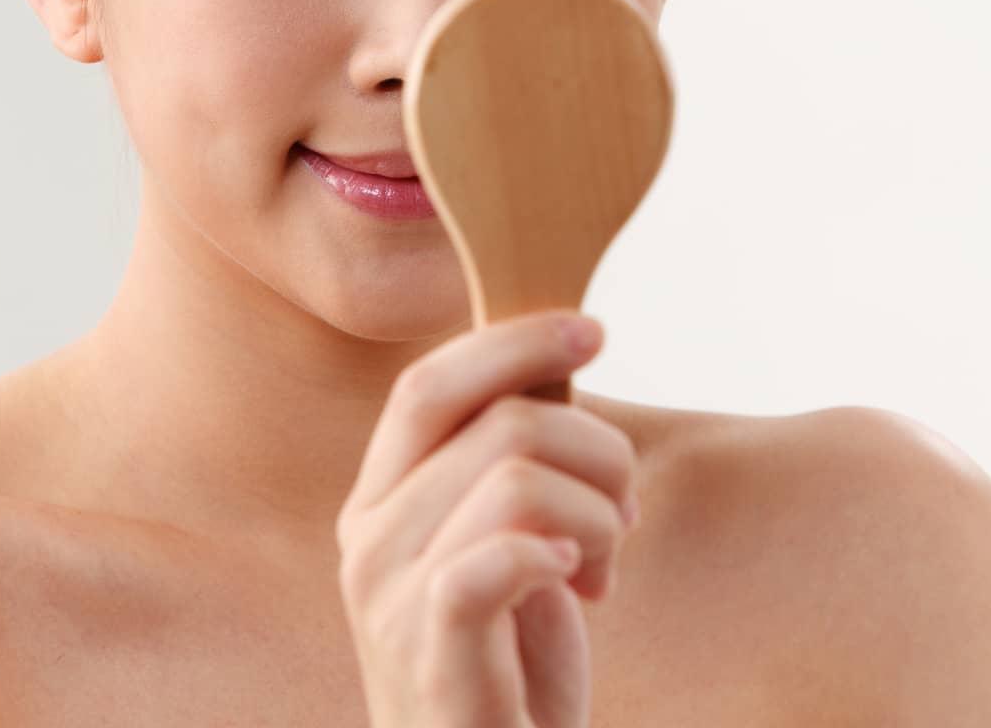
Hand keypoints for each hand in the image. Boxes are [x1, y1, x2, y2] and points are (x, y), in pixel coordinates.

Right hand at [335, 310, 639, 727]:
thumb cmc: (509, 658)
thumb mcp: (498, 536)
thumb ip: (505, 456)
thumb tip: (558, 346)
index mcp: (379, 496)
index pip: (430, 381)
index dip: (514, 342)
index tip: (592, 332)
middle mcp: (367, 537)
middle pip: (500, 422)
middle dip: (595, 449)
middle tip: (623, 510)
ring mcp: (389, 600)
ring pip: (518, 480)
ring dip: (598, 516)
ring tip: (603, 567)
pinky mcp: (430, 656)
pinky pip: (495, 562)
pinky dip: (554, 556)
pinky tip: (580, 583)